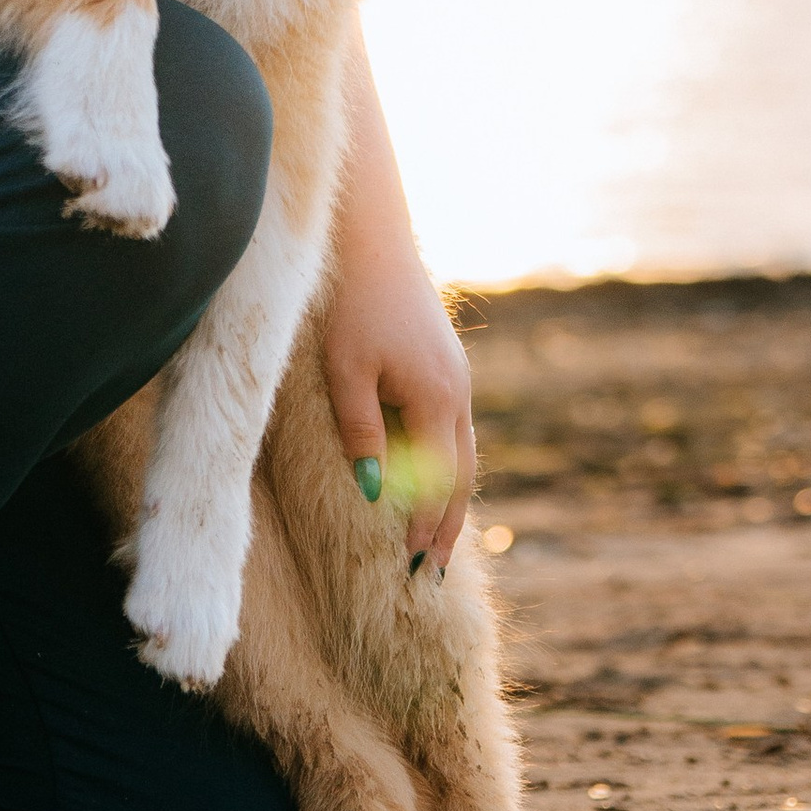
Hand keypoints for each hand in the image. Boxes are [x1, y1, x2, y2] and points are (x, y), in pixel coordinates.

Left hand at [324, 237, 476, 574]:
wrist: (372, 239)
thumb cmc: (351, 305)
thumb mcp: (346, 372)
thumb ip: (362, 432)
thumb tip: (373, 492)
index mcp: (436, 400)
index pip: (437, 483)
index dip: (425, 526)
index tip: (413, 568)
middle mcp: (457, 393)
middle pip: (461, 474)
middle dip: (448, 524)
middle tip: (435, 571)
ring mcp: (457, 376)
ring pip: (463, 450)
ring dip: (452, 495)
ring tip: (440, 535)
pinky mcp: (446, 362)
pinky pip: (455, 427)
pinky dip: (449, 462)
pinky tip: (433, 473)